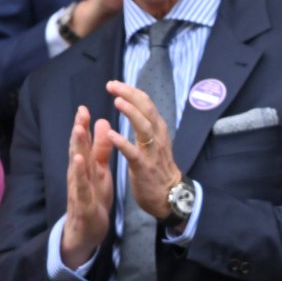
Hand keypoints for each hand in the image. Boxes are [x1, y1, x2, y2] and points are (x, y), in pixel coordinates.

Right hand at [63, 106, 114, 268]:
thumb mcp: (100, 171)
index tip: (85, 107)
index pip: (84, 143)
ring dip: (78, 147)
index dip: (84, 126)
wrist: (87, 229)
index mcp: (86, 165)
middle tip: (81, 112)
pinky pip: (82, 186)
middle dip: (79, 130)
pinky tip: (80, 161)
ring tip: (79, 130)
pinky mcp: (84, 202)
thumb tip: (102, 123)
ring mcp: (79, 187)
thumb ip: (101, 149)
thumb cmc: (93, 196)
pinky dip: (80, 173)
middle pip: (78, 149)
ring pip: (78, 165)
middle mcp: (79, 174)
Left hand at [105, 80, 182, 220]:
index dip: (131, 92)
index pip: (147, 104)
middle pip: (147, 110)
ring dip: (131, 114)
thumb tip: (137, 107)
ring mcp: (152, 153)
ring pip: (144, 128)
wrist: (170, 196)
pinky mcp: (144, 168)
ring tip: (117, 101)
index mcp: (158, 131)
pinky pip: (134, 154)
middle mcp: (157, 138)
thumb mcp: (156, 143)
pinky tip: (112, 135)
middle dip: (130, 95)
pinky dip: (123, 143)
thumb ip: (146, 126)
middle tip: (112, 85)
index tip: (115, 84)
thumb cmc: (159, 169)